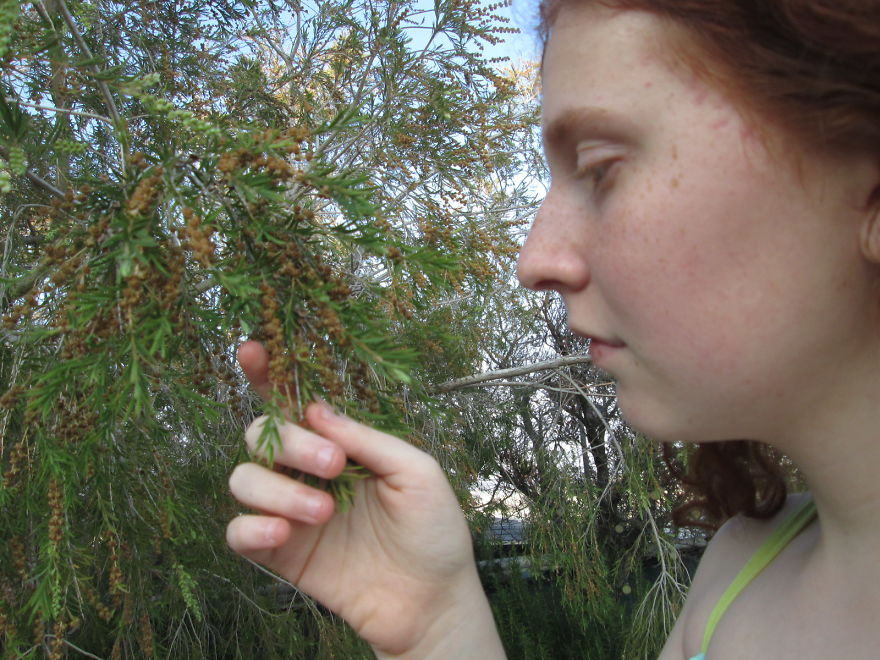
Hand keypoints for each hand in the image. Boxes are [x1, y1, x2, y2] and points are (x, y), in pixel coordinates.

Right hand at [226, 342, 503, 657]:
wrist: (433, 601)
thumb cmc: (433, 531)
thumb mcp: (416, 473)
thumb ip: (366, 439)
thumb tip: (315, 408)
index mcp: (342, 446)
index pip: (295, 405)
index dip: (269, 375)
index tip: (253, 349)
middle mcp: (309, 473)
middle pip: (262, 435)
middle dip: (290, 443)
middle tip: (334, 464)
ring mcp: (292, 511)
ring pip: (244, 479)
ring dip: (276, 488)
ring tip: (324, 512)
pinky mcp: (282, 555)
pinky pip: (238, 533)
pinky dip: (250, 528)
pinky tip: (283, 533)